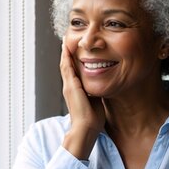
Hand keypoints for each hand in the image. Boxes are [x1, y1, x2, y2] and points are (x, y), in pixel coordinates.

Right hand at [60, 42, 104, 159]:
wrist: (86, 128)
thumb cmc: (93, 118)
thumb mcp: (95, 100)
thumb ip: (95, 92)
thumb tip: (103, 86)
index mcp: (75, 89)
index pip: (73, 71)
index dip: (73, 60)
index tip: (75, 49)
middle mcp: (70, 86)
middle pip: (67, 65)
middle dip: (67, 53)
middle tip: (67, 40)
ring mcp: (69, 86)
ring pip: (65, 65)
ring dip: (65, 53)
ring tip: (66, 41)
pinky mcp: (71, 87)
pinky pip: (67, 69)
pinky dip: (67, 58)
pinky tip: (67, 49)